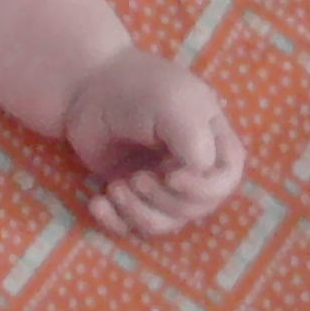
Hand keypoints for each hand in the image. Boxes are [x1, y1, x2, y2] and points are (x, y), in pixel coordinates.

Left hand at [63, 46, 244, 238]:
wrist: (83, 86)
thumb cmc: (134, 88)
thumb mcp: (173, 106)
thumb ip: (196, 142)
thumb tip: (200, 177)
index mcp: (211, 140)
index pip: (225, 180)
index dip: (204, 189)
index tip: (173, 177)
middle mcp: (190, 166)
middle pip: (195, 208)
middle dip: (165, 200)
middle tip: (136, 179)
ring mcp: (161, 182)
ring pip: (165, 222)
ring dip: (138, 212)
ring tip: (114, 188)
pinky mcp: (131, 193)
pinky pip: (132, 225)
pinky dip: (115, 221)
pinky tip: (97, 202)